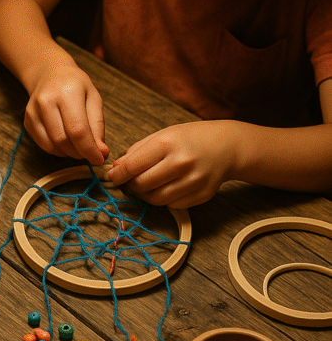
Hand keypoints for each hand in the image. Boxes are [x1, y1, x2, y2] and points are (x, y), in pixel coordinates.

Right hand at [24, 63, 108, 165]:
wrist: (50, 74)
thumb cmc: (76, 86)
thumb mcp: (94, 100)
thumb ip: (97, 127)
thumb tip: (101, 153)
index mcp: (67, 92)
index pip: (78, 130)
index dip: (89, 150)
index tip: (99, 160)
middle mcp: (46, 101)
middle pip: (63, 141)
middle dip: (79, 153)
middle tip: (89, 152)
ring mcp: (33, 112)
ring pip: (52, 146)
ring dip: (68, 153)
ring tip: (78, 145)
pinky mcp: (27, 121)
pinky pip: (43, 145)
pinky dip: (57, 150)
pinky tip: (65, 141)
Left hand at [106, 120, 241, 207]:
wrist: (227, 146)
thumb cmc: (191, 138)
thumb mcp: (163, 135)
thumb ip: (137, 151)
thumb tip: (116, 169)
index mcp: (167, 144)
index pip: (133, 166)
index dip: (118, 175)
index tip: (113, 178)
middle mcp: (181, 163)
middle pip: (142, 185)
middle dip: (131, 186)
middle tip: (130, 182)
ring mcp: (193, 181)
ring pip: (156, 199)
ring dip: (145, 195)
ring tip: (145, 186)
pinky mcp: (201, 195)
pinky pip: (172, 205)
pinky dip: (163, 200)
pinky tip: (165, 188)